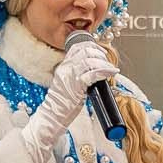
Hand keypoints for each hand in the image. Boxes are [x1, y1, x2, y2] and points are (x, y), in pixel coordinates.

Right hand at [23, 39, 116, 160]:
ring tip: (111, 69)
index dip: (91, 46)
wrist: (51, 116)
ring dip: (104, 63)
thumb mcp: (66, 84)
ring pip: (89, 61)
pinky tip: (110, 73)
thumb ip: (76, 75)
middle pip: (85, 51)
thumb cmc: (61, 104)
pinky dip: (104, 72)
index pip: (77, 47)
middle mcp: (66, 68)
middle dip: (99, 54)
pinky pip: (92, 74)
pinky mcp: (76, 87)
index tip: (100, 51)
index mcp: (63, 66)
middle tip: (107, 61)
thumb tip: (92, 71)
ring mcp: (70, 76)